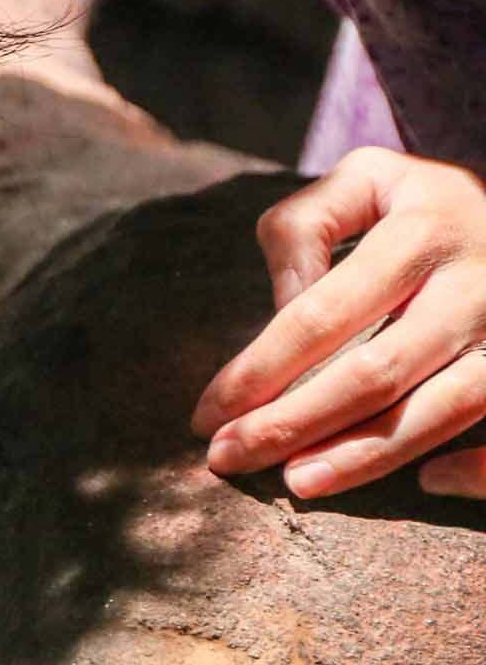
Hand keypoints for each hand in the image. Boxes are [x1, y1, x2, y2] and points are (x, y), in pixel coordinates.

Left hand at [193, 147, 485, 498]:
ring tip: (296, 482)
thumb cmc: (421, 202)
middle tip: (229, 458)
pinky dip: (480, 468)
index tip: (207, 414)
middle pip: (376, 372)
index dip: (259, 370)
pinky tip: (427, 483)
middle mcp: (477, 288)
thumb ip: (304, 229)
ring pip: (443, 410)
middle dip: (294, 422)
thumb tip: (281, 310)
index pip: (322, 316)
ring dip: (365, 456)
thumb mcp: (361, 181)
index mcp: (420, 236)